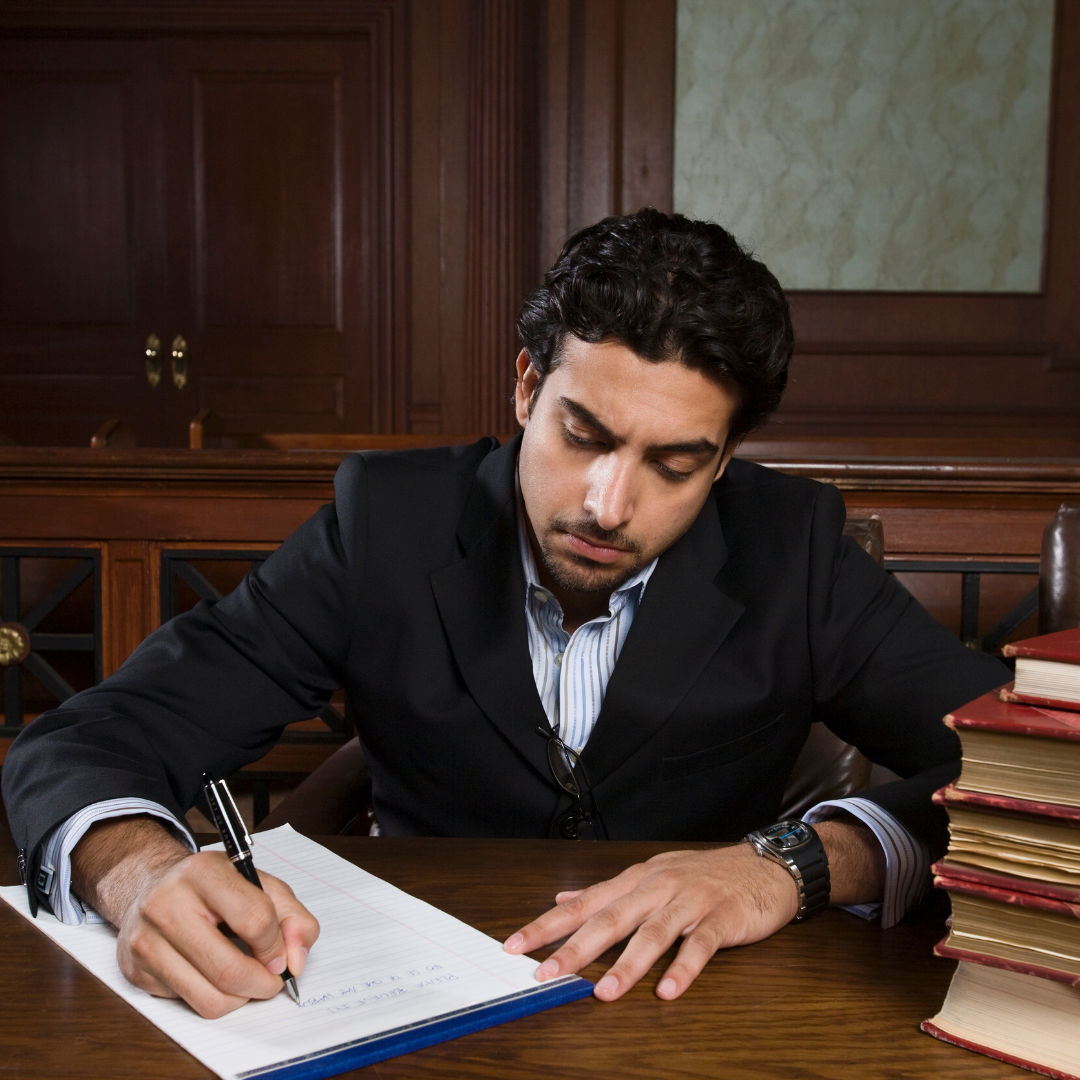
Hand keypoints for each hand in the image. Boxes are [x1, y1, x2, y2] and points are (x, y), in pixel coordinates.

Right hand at [72, 816, 318, 1017]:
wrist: (148, 886)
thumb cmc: (210, 885)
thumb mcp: (257, 883)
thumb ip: (292, 916)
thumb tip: (296, 961)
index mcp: (203, 873)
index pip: (254, 919)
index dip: (277, 945)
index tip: (281, 954)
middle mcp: (167, 905)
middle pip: (229, 970)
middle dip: (263, 984)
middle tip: (272, 980)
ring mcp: (146, 941)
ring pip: (208, 999)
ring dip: (240, 998)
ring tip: (246, 980)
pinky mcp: (136, 972)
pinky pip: (187, 1004)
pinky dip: (211, 996)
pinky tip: (212, 973)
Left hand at [504, 843, 796, 1001]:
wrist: (764, 866)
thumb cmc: (703, 874)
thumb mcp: (651, 875)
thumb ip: (608, 891)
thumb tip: (564, 897)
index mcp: (636, 880)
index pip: (584, 904)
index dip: (548, 924)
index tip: (516, 945)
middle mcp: (657, 888)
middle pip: (611, 919)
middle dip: (576, 948)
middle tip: (547, 972)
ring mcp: (690, 901)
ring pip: (653, 934)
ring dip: (627, 965)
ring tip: (603, 992)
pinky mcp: (722, 917)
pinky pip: (701, 944)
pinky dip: (685, 968)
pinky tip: (668, 990)